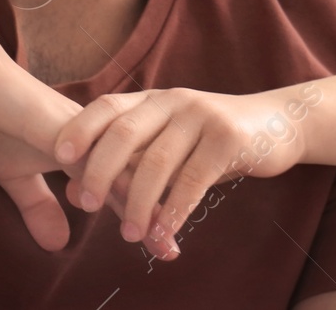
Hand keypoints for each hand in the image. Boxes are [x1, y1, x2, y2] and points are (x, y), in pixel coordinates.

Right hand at [0, 36, 174, 257]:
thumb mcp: (15, 176)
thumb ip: (39, 205)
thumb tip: (57, 245)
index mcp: (87, 147)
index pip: (123, 184)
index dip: (144, 215)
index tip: (165, 250)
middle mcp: (91, 135)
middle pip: (132, 175)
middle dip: (152, 213)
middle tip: (170, 253)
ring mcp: (75, 128)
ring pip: (116, 162)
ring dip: (133, 199)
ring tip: (151, 235)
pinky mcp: (52, 122)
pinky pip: (83, 151)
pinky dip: (97, 176)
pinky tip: (106, 201)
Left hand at [52, 87, 311, 248]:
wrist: (278, 125)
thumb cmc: (212, 141)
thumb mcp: (169, 144)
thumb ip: (127, 163)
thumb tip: (73, 194)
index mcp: (155, 100)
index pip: (108, 106)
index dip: (81, 129)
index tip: (58, 158)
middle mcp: (174, 101)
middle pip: (125, 133)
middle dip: (100, 171)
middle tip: (88, 206)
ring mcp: (202, 117)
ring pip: (157, 162)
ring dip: (138, 202)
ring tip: (129, 235)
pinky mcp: (228, 139)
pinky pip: (193, 180)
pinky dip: (174, 210)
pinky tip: (164, 233)